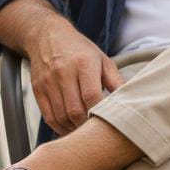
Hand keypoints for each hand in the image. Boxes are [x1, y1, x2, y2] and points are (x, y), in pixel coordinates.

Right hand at [27, 17, 124, 134]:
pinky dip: (61, 128)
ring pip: (62, 117)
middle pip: (75, 111)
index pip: (91, 96)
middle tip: (97, 133)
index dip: (100, 114)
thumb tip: (132, 102)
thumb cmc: (80, 51)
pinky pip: (49, 117)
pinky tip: (71, 128)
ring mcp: (48, 82)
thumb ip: (116, 82)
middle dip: (87, 126)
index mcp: (83, 64)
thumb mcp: (103, 61)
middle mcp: (63, 72)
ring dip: (75, 130)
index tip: (108, 123)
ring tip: (86, 133)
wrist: (47, 36)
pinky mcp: (38, 90)